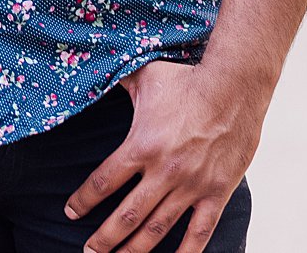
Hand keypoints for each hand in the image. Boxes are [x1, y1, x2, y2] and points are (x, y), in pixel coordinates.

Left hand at [73, 61, 263, 252]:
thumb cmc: (187, 80)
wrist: (235, 87)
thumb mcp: (144, 77)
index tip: (71, 212)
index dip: (83, 200)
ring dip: (134, 250)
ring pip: (157, 229)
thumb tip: (92, 72)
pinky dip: (186, 252)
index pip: (103, 181)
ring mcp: (191, 186)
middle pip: (126, 215)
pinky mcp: (216, 193)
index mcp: (141, 146)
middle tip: (89, 251)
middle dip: (104, 239)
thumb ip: (117, 83)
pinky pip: (199, 232)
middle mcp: (163, 171)